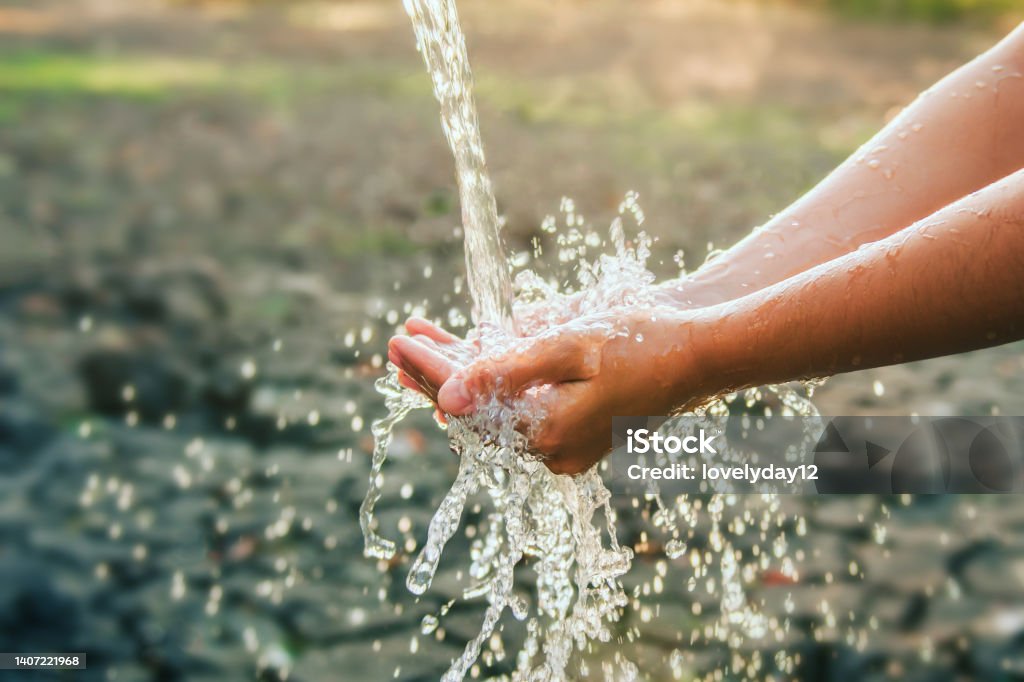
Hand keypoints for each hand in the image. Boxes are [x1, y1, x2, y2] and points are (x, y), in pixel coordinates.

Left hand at [388, 309, 709, 474]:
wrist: (702, 355)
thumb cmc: (642, 342)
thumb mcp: (570, 348)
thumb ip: (506, 372)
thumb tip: (445, 399)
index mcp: (549, 433)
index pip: (468, 405)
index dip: (430, 371)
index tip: (398, 341)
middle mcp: (554, 451)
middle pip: (475, 414)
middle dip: (435, 376)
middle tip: (394, 345)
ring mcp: (567, 447)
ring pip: (495, 413)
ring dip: (460, 378)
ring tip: (421, 345)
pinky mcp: (578, 434)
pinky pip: (519, 413)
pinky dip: (492, 386)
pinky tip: (471, 360)